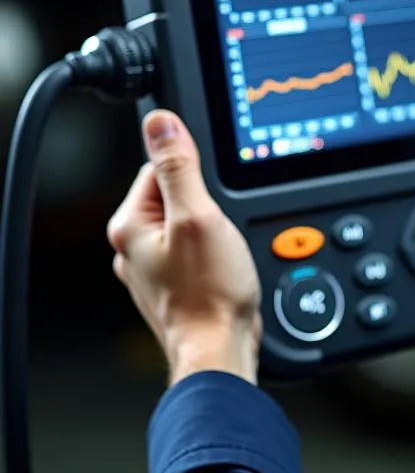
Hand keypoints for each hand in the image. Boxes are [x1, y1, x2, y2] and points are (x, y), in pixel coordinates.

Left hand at [107, 110, 261, 386]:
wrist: (222, 348)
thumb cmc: (210, 293)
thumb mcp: (200, 216)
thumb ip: (180, 168)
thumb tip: (162, 124)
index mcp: (130, 225)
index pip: (161, 169)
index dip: (197, 177)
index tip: (213, 198)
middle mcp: (134, 247)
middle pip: (179, 196)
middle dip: (209, 206)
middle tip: (224, 231)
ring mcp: (154, 268)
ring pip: (192, 225)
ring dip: (215, 231)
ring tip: (227, 253)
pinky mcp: (176, 283)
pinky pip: (198, 250)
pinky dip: (216, 254)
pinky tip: (227, 268)